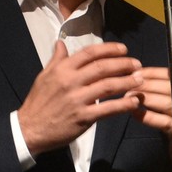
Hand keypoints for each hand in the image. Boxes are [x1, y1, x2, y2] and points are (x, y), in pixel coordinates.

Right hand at [18, 40, 141, 154]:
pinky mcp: (84, 117)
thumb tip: (61, 43)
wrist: (30, 128)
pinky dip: (124, 104)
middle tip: (138, 64)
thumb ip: (57, 60)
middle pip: (103, 67)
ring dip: (128, 82)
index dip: (109, 49)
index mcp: (62, 69)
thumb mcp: (44, 76)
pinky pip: (108, 109)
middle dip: (124, 64)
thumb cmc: (38, 102)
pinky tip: (134, 101)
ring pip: (108, 86)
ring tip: (141, 80)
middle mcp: (71, 81)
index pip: (90, 53)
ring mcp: (78, 99)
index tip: (124, 49)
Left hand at [130, 56, 171, 171]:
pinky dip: (146, 116)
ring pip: (166, 103)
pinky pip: (162, 121)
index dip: (153, 72)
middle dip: (146, 84)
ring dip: (145, 98)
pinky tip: (134, 113)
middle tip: (127, 84)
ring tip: (128, 96)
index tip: (135, 72)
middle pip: (169, 88)